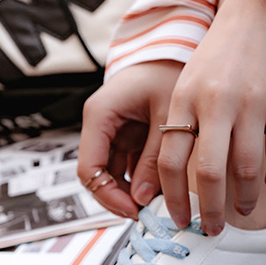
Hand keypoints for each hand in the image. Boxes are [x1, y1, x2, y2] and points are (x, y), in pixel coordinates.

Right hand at [78, 60, 183, 218]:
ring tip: (160, 204)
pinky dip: (141, 181)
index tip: (134, 211)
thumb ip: (153, 159)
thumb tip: (142, 199)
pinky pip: (127, 167)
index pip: (90, 169)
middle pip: (98, 176)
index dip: (108, 196)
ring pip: (113, 175)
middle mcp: (99, 125)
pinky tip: (162, 190)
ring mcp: (112, 132)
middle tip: (149, 214)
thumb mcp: (166, 119)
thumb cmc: (169, 72)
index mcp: (100, 115)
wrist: (176, 50)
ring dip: (132, 192)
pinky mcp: (126, 136)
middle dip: (120, 198)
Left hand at [157, 0, 265, 234]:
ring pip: (247, 170)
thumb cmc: (223, 52)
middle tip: (212, 230)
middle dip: (209, 212)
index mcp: (186, 98)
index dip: (174, 199)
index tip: (180, 220)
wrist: (265, 10)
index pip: (171, 161)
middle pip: (209, 174)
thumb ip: (186, 124)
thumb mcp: (191, 81)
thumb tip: (185, 181)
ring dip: (245, 199)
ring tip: (242, 211)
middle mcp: (216, 102)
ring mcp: (253, 103)